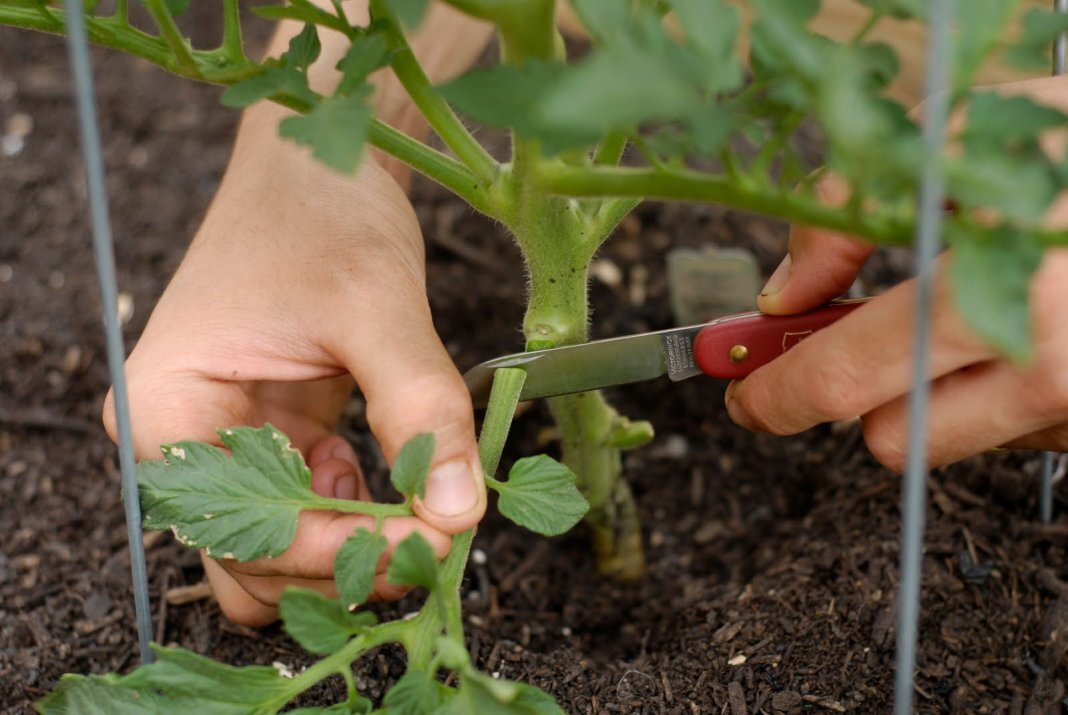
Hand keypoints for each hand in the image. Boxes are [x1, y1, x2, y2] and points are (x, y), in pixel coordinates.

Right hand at [103, 104, 485, 624]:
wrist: (317, 164)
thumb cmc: (323, 215)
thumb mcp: (376, 307)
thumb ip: (419, 409)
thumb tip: (459, 514)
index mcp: (166, 410)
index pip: (245, 530)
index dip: (342, 549)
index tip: (434, 539)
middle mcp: (180, 441)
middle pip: (254, 559)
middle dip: (347, 558)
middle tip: (440, 535)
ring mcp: (224, 444)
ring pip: (281, 549)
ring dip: (352, 545)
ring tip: (422, 507)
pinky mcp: (270, 437)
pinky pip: (308, 509)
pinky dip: (356, 510)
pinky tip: (392, 468)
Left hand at [724, 77, 1067, 470]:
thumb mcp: (966, 136)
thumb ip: (853, 213)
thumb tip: (784, 294)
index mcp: (999, 290)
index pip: (847, 378)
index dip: (778, 394)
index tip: (746, 396)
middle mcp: (1049, 370)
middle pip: (889, 439)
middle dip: (852, 397)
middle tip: (838, 349)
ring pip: (950, 441)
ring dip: (928, 392)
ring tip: (960, 314)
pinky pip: (1016, 432)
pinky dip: (992, 391)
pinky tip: (1017, 330)